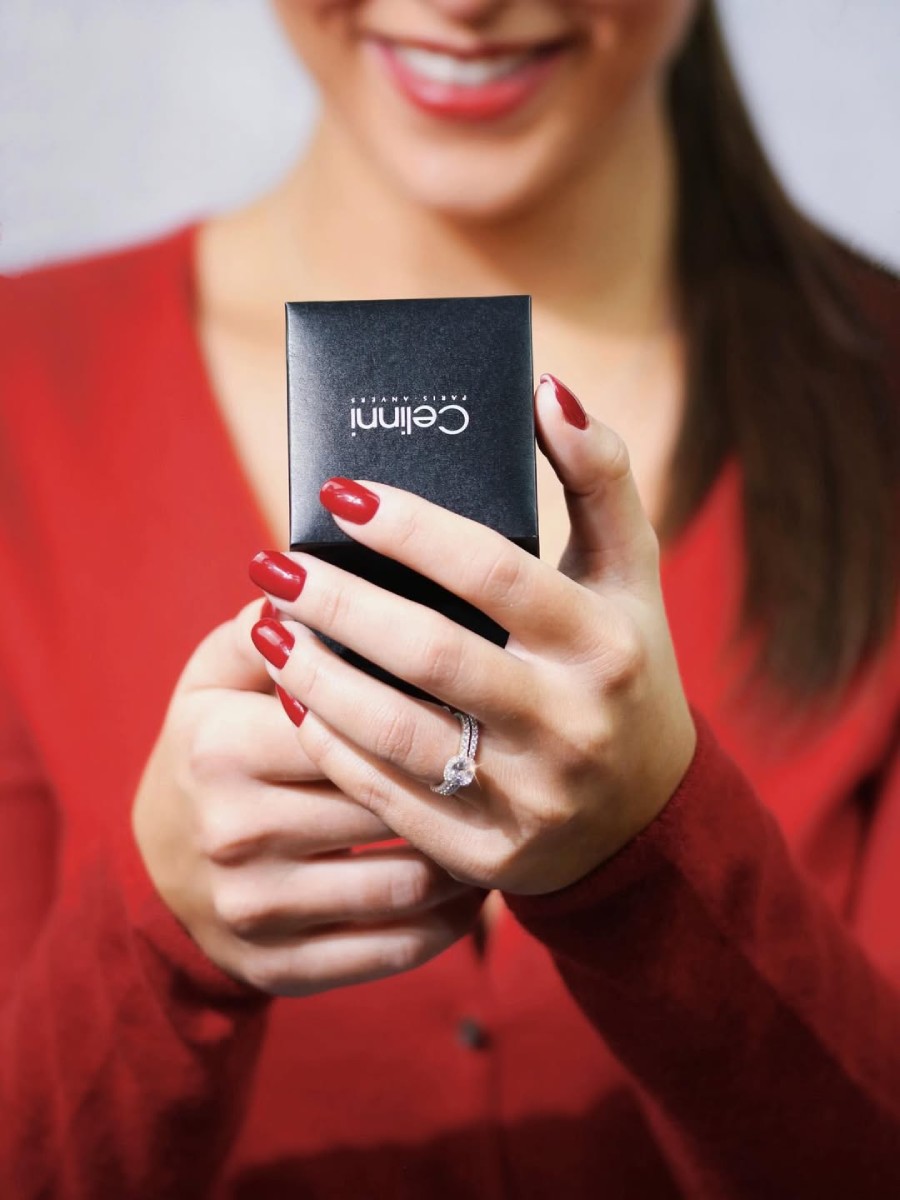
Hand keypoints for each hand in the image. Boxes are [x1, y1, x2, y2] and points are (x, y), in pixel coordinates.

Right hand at [132, 599, 484, 994]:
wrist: (157, 875)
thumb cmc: (205, 752)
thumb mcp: (210, 680)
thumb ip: (262, 628)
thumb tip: (325, 578)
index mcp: (221, 746)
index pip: (350, 717)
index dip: (422, 702)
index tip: (480, 690)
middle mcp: (236, 832)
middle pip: (388, 799)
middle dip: (456, 778)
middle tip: (514, 756)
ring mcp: (259, 910)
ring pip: (406, 882)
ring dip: (469, 855)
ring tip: (501, 821)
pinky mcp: (282, 968)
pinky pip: (395, 950)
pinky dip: (449, 923)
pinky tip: (474, 888)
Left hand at [248, 374, 696, 896]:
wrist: (643, 813)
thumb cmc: (623, 666)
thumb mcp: (631, 575)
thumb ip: (600, 478)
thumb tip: (546, 390)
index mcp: (607, 645)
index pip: (497, 573)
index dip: (413, 529)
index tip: (338, 494)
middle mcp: (573, 725)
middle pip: (432, 656)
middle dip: (338, 604)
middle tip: (271, 565)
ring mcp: (530, 798)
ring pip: (397, 733)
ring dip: (315, 677)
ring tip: (265, 627)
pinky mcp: (486, 852)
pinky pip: (387, 796)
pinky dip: (330, 745)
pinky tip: (293, 700)